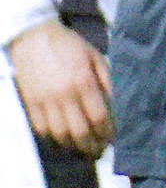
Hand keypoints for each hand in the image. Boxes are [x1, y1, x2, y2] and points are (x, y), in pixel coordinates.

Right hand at [9, 21, 111, 155]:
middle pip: (79, 131)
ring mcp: (44, 100)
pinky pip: (41, 128)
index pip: (99, 117)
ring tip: (82, 150)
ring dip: (72, 146)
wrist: (33, 36)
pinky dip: (52, 138)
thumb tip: (113, 105)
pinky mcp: (29, 102)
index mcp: (83, 82)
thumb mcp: (95, 57)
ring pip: (59, 134)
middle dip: (91, 146)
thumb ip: (106, 81)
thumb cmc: (69, 45)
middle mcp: (63, 94)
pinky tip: (62, 141)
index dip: (107, 133)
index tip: (112, 139)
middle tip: (98, 151)